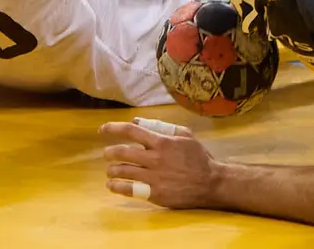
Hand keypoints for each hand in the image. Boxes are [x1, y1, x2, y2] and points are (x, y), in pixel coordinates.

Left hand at [99, 118, 218, 208]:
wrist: (211, 183)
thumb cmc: (198, 157)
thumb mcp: (185, 135)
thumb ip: (161, 126)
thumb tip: (137, 120)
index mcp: (161, 142)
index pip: (131, 131)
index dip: (113, 128)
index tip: (102, 130)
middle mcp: (155, 158)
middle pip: (122, 152)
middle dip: (109, 153)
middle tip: (107, 154)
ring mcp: (154, 177)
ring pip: (123, 171)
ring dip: (112, 170)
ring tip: (110, 170)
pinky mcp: (155, 193)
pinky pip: (130, 189)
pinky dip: (117, 187)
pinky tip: (112, 185)